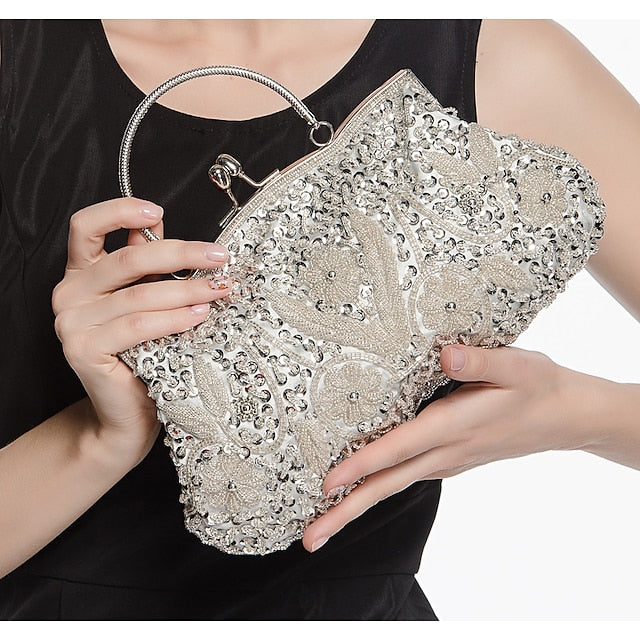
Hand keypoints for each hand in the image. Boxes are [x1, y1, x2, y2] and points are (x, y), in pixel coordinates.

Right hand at [51, 197, 231, 467]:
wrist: (126, 413)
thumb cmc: (143, 354)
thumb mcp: (145, 302)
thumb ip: (147, 266)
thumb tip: (160, 226)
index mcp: (81, 274)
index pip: (86, 226)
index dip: (119, 210)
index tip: (158, 210)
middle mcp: (69, 293)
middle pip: (127, 259)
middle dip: (181, 254)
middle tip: (219, 257)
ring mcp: (71, 322)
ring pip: (139, 295)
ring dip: (187, 290)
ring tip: (219, 290)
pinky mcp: (82, 349)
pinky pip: (137, 325)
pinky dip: (173, 318)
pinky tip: (199, 316)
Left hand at [302, 343, 607, 551]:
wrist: (564, 416)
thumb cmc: (537, 386)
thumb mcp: (516, 365)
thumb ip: (480, 360)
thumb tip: (446, 355)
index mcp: (454, 427)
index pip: (399, 449)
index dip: (363, 464)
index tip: (328, 483)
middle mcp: (446, 451)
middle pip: (388, 484)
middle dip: (347, 511)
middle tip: (310, 538)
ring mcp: (447, 460)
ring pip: (394, 485)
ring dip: (357, 505)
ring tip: (323, 523)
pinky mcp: (449, 459)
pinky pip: (406, 477)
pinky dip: (379, 487)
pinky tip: (361, 489)